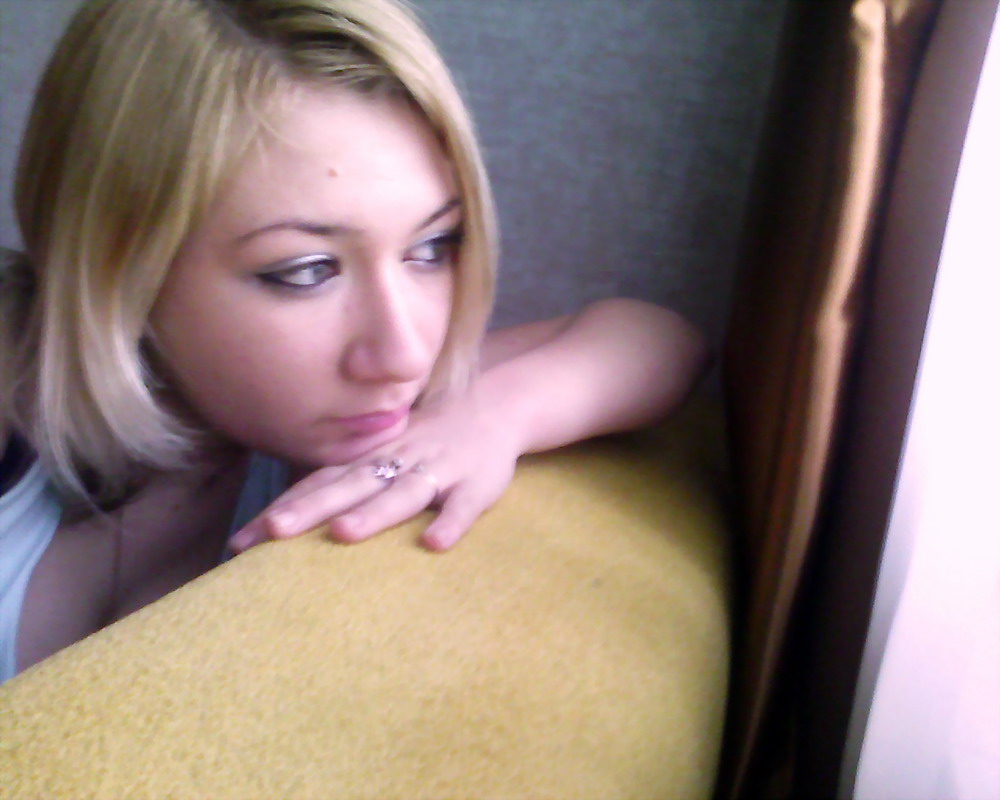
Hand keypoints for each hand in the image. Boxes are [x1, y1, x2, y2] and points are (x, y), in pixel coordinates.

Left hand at [227, 392, 520, 552]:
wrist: (492, 403)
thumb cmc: (426, 438)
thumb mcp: (382, 450)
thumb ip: (341, 476)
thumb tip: (283, 507)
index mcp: (370, 457)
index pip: (318, 483)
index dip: (281, 509)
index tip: (240, 542)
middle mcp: (398, 460)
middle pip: (350, 486)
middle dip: (311, 509)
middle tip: (272, 532)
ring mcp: (438, 469)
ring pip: (404, 492)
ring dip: (374, 513)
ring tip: (343, 534)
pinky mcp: (476, 484)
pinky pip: (464, 505)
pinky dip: (451, 522)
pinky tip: (435, 543)